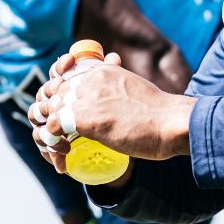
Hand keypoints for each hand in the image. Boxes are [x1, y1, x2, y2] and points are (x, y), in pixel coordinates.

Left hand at [29, 52, 193, 174]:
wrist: (172, 123)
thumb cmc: (159, 113)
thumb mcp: (134, 89)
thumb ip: (117, 86)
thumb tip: (111, 82)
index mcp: (103, 71)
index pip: (67, 81)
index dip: (63, 101)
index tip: (67, 119)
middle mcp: (91, 79)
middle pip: (56, 95)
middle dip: (55, 116)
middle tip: (63, 138)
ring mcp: (88, 97)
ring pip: (51, 110)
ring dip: (52, 130)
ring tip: (61, 148)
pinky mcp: (86, 117)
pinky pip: (54, 126)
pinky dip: (52, 141)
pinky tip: (62, 152)